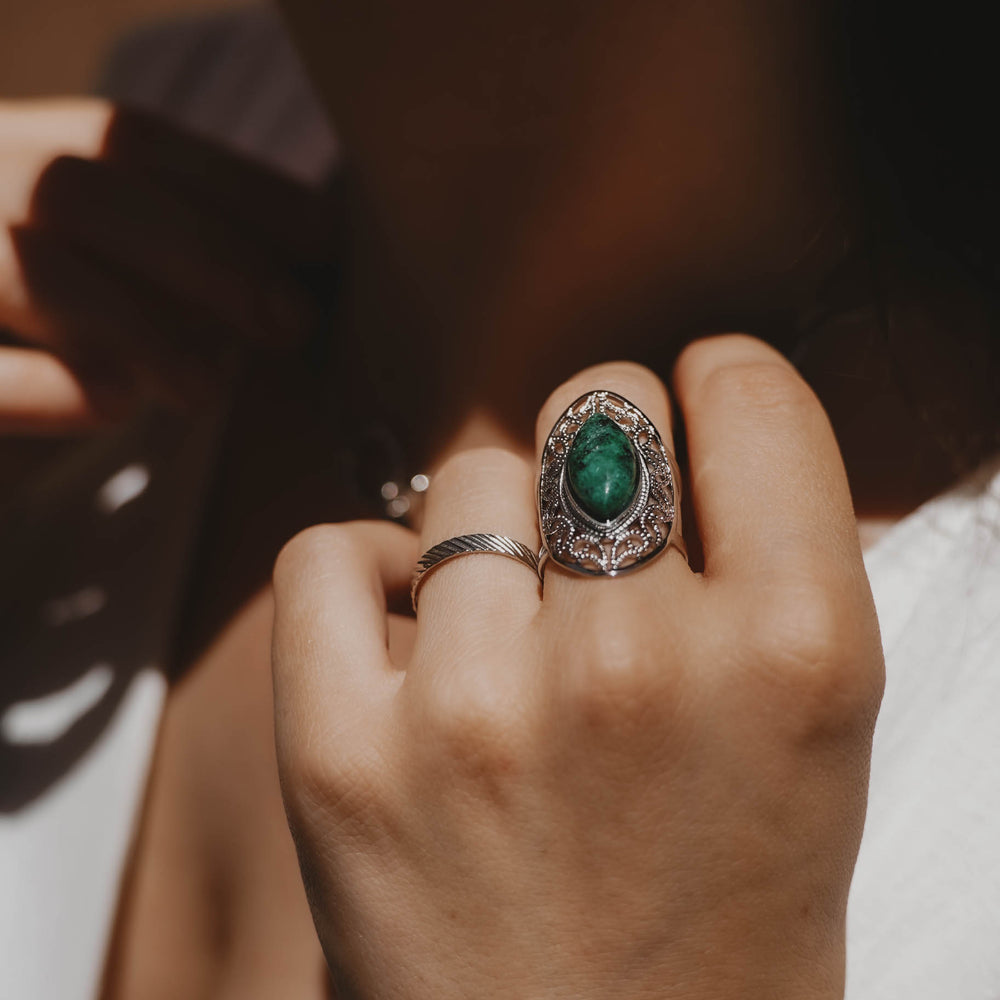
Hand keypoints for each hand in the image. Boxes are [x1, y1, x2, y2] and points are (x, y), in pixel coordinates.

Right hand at [0, 98, 335, 432]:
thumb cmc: (40, 324)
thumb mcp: (102, 263)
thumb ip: (168, 253)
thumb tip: (291, 281)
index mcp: (15, 149)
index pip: (129, 141)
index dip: (235, 187)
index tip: (324, 241)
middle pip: (78, 190)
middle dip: (205, 254)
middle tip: (289, 322)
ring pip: (27, 267)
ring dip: (135, 324)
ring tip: (209, 391)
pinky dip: (43, 390)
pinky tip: (115, 405)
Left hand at [271, 335, 883, 998]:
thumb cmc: (721, 924)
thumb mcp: (815, 736)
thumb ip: (767, 558)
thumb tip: (678, 419)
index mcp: (797, 656)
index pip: (748, 392)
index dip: (718, 392)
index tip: (697, 424)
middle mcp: (642, 667)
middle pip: (597, 403)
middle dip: (603, 452)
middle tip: (600, 538)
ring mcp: (479, 709)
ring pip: (470, 475)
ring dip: (497, 533)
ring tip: (513, 634)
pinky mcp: (341, 756)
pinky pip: (329, 554)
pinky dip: (361, 575)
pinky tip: (404, 638)